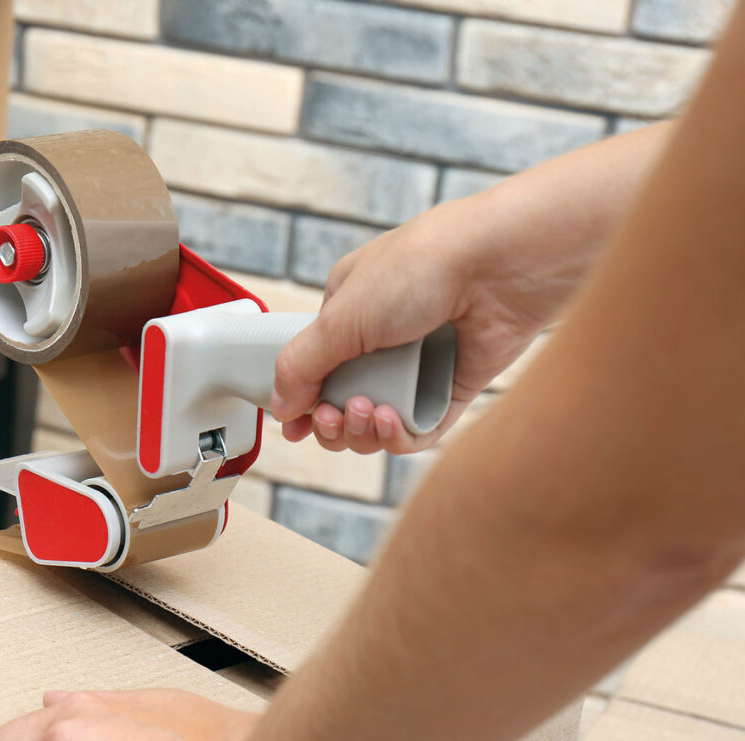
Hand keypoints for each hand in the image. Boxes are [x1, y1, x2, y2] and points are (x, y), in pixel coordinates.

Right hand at [269, 194, 570, 454]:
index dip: (302, 401)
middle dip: (332, 420)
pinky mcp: (454, 387)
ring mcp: (419, 364)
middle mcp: (383, 338)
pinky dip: (400, 437)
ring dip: (364, 430)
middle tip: (333, 417)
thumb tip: (280, 407)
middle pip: (343, 402)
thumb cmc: (420, 268)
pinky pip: (419, 429)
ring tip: (369, 412)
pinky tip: (393, 423)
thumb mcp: (340, 317)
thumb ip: (300, 366)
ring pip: (378, 423)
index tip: (294, 427)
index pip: (315, 367)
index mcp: (349, 310)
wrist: (498, 266)